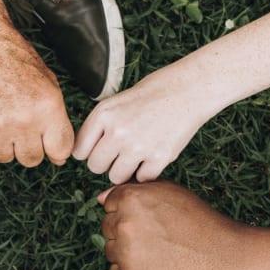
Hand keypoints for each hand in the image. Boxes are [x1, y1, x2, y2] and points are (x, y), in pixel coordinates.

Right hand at [0, 14, 74, 167]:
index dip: (56, 151)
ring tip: (2, 121)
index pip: (60, 150)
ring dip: (5, 145)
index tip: (50, 148)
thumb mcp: (48, 83)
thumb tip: (61, 154)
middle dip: (29, 148)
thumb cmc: (14, 59)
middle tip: (22, 130)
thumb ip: (57, 119)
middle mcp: (25, 120)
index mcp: (48, 107)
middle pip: (32, 160)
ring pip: (5, 157)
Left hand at [73, 62, 210, 183]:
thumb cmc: (153, 93)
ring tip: (137, 155)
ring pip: (116, 177)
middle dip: (106, 163)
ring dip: (125, 170)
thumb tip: (87, 153)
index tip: (99, 149)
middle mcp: (118, 131)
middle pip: (95, 167)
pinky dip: (146, 172)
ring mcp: (138, 146)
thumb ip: (100, 125)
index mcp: (104, 114)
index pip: (80, 150)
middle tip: (120, 153)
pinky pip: (142, 179)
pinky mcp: (160, 157)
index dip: (89, 152)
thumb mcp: (117, 101)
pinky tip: (153, 156)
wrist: (189, 89)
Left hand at [100, 182, 248, 269]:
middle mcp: (123, 222)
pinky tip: (154, 264)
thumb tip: (101, 198)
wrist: (221, 255)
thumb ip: (134, 190)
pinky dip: (130, 269)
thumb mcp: (170, 191)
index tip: (148, 217)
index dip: (129, 209)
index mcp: (130, 198)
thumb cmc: (198, 219)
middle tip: (156, 235)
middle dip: (126, 229)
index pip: (110, 202)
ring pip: (111, 248)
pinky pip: (117, 269)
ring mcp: (124, 250)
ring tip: (157, 250)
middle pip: (108, 225)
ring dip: (126, 249)